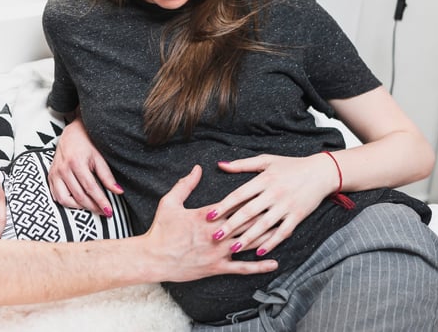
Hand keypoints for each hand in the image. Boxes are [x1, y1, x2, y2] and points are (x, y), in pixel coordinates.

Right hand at [48, 118, 122, 216]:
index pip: (90, 188)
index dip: (100, 201)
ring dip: (79, 207)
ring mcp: (55, 173)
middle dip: (93, 207)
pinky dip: (67, 202)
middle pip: (79, 196)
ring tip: (91, 206)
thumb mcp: (99, 157)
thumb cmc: (87, 143)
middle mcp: (63, 169)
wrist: (72, 133)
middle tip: (104, 212)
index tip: (109, 211)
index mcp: (76, 162)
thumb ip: (107, 176)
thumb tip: (118, 191)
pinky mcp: (50, 176)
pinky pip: (56, 195)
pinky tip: (77, 202)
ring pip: (65, 199)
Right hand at [143, 165, 278, 281]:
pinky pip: (242, 268)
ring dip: (267, 236)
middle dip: (264, 213)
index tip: (265, 189)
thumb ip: (185, 185)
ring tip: (284, 230)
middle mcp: (215, 234)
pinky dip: (259, 266)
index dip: (250, 197)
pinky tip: (274, 262)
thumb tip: (197, 169)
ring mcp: (217, 252)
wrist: (153, 258)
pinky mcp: (217, 268)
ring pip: (248, 243)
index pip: (233, 204)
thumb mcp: (169, 202)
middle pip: (245, 222)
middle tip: (282, 205)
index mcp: (205, 216)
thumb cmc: (160, 230)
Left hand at [206, 153, 335, 255]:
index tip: (209, 215)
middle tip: (215, 236)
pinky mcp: (298, 216)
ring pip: (263, 225)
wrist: (321, 172)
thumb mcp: (266, 160)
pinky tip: (260, 252)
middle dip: (231, 225)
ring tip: (233, 248)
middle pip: (248, 212)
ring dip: (248, 238)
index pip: (239, 194)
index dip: (223, 206)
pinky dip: (271, 243)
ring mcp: (286, 206)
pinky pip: (282, 232)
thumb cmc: (290, 165)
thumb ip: (242, 164)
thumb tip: (220, 165)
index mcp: (264, 179)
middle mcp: (274, 193)